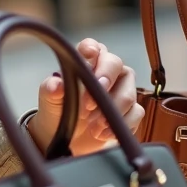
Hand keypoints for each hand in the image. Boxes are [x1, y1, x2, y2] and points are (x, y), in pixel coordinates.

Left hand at [27, 39, 142, 157]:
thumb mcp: (50, 101)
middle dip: (105, 83)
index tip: (88, 58)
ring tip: (93, 126)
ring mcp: (122, 89)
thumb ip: (51, 90)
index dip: (91, 50)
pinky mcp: (131, 110)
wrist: (67, 140)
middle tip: (89, 104)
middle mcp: (107, 70)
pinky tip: (103, 133)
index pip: (92, 46)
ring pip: (129, 92)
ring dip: (111, 111)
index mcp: (86, 61)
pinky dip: (121, 124)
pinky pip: (136, 113)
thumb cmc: (59, 112)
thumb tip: (56, 85)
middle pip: (116, 64)